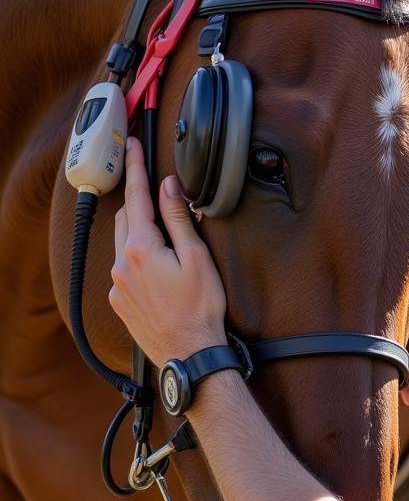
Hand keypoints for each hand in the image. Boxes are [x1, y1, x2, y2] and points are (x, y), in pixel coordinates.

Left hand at [108, 137, 227, 365]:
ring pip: (123, 244)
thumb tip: (168, 188)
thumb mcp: (196, 258)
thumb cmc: (200, 309)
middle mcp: (121, 263)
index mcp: (141, 248)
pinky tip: (158, 270)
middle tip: (153, 189)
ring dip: (138, 232)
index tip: (133, 147)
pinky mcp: (119, 302)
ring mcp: (117, 285)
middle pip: (126, 219)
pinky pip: (123, 269)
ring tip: (162, 236)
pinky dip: (137, 259)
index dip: (135, 169)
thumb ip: (178, 219)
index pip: (136, 198)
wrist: (188, 354)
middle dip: (138, 202)